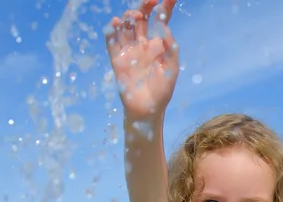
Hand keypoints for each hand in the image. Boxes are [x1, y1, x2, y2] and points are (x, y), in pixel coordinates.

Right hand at [105, 0, 178, 119]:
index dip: (164, 7)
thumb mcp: (171, 68)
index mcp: (157, 46)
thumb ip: (170, 48)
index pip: (160, 21)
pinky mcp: (117, 60)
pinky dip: (111, 32)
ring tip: (134, 16)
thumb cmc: (162, 91)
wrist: (147, 110)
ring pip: (125, 26)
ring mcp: (128, 51)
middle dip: (144, 6)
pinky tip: (115, 25)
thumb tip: (164, 25)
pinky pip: (111, 42)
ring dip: (128, 17)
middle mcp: (141, 45)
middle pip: (140, 18)